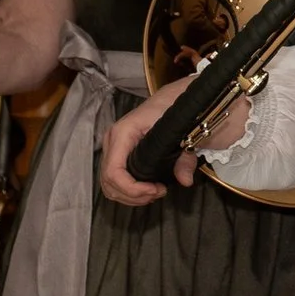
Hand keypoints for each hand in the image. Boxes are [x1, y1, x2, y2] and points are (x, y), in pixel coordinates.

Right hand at [100, 78, 201, 204]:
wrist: (168, 99)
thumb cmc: (171, 111)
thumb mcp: (182, 132)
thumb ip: (185, 157)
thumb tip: (186, 181)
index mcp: (123, 133)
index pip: (114, 171)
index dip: (132, 189)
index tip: (156, 190)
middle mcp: (112, 141)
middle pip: (109, 182)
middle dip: (133, 195)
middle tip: (158, 193)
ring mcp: (111, 148)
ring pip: (108, 184)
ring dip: (130, 196)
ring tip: (154, 193)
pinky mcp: (116, 154)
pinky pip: (113, 180)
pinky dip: (127, 191)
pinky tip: (146, 190)